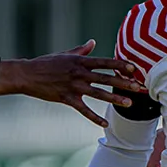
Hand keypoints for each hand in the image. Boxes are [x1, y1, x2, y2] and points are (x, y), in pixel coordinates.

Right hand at [0, 42, 147, 125]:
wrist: (28, 75)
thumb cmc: (46, 63)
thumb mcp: (65, 54)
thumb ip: (81, 50)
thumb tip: (93, 42)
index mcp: (80, 60)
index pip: (104, 62)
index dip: (120, 64)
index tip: (134, 68)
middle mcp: (79, 73)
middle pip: (106, 78)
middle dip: (124, 83)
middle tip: (139, 87)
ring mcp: (74, 86)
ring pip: (99, 93)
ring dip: (114, 99)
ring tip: (129, 103)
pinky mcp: (67, 99)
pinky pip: (84, 110)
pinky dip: (94, 117)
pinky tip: (104, 124)